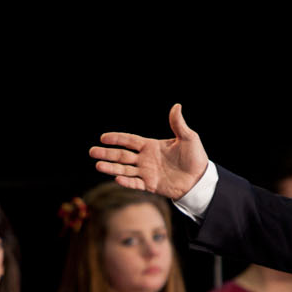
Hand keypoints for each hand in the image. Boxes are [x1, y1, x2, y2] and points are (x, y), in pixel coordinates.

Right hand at [91, 104, 209, 200]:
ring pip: (124, 169)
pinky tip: (116, 178)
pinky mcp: (151, 185)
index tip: (103, 137)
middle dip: (107, 153)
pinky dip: (126, 181)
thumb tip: (176, 106)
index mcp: (151, 146)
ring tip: (97, 165)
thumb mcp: (188, 138)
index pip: (130, 141)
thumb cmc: (195, 157)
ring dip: (111, 167)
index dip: (117, 138)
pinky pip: (135, 183)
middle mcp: (145, 159)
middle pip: (122, 155)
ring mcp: (146, 173)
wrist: (200, 180)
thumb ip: (178, 124)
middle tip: (91, 152)